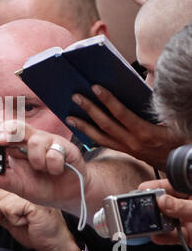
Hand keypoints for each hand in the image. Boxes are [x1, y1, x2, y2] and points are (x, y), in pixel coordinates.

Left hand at [0, 119, 87, 212]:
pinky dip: (53, 167)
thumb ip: (3, 181)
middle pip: (17, 126)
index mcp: (16, 148)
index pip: (4, 129)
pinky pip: (54, 153)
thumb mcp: (19, 187)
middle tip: (1, 140)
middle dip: (8, 130)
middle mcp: (30, 141)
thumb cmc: (42, 186)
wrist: (68, 195)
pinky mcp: (64, 147)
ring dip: (36, 160)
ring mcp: (48, 142)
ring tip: (41, 170)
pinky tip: (55, 171)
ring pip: (35, 141)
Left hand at [0, 188, 81, 250]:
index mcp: (23, 187)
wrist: (53, 242)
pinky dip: (15, 220)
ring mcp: (31, 191)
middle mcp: (27, 185)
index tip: (15, 212)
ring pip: (1, 202)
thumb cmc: (36, 230)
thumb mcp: (11, 221)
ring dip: (11, 216)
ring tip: (26, 218)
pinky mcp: (32, 200)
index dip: (2, 204)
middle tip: (22, 216)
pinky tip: (28, 220)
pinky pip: (9, 209)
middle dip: (6, 210)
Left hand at [67, 85, 185, 169]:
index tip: (96, 88)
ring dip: (84, 126)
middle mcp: (132, 142)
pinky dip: (92, 136)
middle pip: (105, 124)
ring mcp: (127, 148)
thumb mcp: (174, 122)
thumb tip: (145, 88)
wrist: (182, 162)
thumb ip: (158, 107)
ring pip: (100, 137)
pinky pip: (105, 143)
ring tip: (70, 117)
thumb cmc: (179, 139)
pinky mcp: (125, 151)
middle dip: (89, 109)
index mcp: (145, 132)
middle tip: (75, 97)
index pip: (121, 113)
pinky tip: (82, 129)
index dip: (108, 100)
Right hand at [139, 179, 191, 247]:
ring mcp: (185, 220)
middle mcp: (184, 204)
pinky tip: (156, 236)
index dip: (151, 188)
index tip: (138, 193)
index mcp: (187, 191)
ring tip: (145, 224)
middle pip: (161, 204)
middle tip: (137, 210)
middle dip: (149, 208)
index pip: (166, 186)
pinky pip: (171, 236)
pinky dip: (161, 238)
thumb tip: (162, 201)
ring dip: (154, 224)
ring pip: (163, 220)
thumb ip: (183, 206)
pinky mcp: (187, 235)